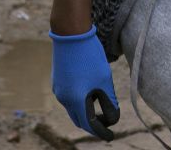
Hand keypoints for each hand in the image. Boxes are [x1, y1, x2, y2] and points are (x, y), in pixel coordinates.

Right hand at [50, 25, 119, 140]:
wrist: (70, 33)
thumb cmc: (90, 55)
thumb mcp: (104, 79)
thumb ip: (109, 100)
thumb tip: (112, 118)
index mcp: (76, 100)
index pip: (90, 125)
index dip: (102, 132)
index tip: (111, 136)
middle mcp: (64, 98)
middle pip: (79, 120)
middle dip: (93, 125)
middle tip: (106, 124)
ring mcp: (58, 90)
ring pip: (73, 109)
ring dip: (86, 112)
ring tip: (100, 106)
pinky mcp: (57, 81)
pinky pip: (69, 98)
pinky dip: (79, 101)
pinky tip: (89, 93)